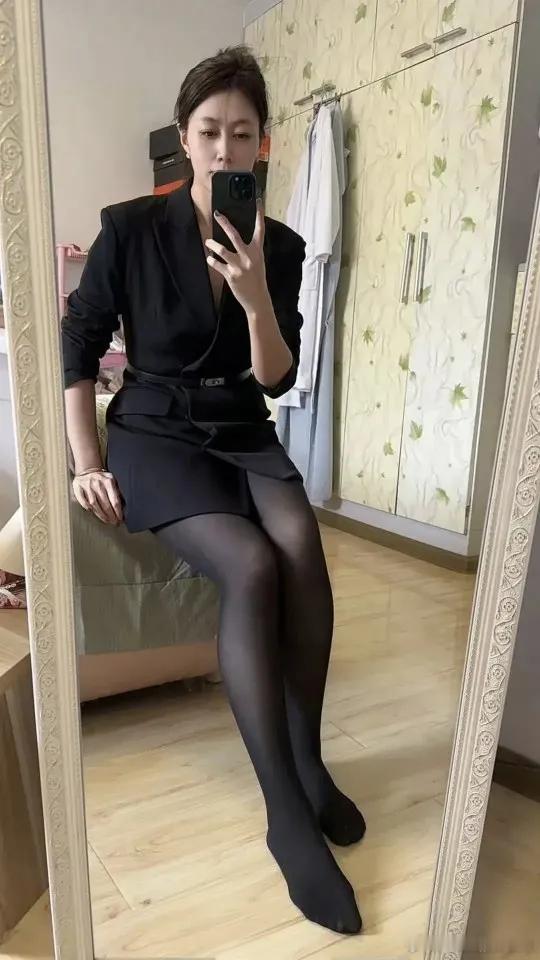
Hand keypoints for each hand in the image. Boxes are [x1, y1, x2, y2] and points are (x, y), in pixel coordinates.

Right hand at [72, 469, 122, 524]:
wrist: (88, 469)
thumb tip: (124, 506)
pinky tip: (93, 512)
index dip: (118, 512)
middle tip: (114, 522)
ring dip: (101, 515)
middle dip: (111, 516)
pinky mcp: (78, 488)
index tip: (120, 519)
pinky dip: (88, 508)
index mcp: (109, 482)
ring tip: (106, 520)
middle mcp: (98, 484)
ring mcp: (87, 486)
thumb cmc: (102, 478)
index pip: (115, 501)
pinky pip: (84, 502)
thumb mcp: (113, 481)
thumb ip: (118, 492)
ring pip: (95, 505)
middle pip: (106, 505)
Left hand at [205, 200, 268, 315]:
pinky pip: (217, 264)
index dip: (259, 215)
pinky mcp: (231, 275)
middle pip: (235, 235)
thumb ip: (250, 251)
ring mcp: (239, 266)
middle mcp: (248, 256)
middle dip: (225, 223)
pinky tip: (210, 259)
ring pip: (222, 250)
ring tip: (208, 242)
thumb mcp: (258, 262)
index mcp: (258, 251)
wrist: (258, 299)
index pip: (259, 229)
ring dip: (212, 245)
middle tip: (217, 214)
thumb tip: (237, 240)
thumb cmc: (257, 279)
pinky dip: (212, 261)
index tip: (258, 201)